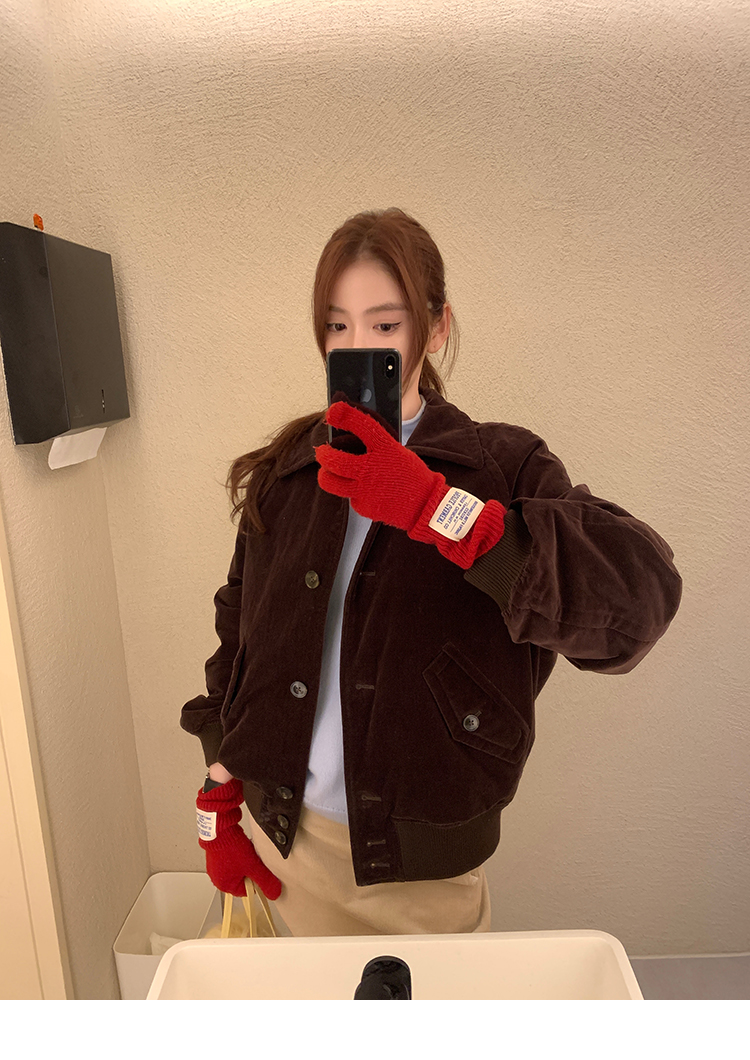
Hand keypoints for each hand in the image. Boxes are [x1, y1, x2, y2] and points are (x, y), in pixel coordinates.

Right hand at [196, 778, 281, 899]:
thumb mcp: (253, 866)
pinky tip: (242, 846)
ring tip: (247, 852)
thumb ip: (265, 881)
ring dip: (245, 861)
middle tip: (254, 861)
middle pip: (242, 879)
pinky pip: (232, 858)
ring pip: (238, 867)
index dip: (256, 882)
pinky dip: (238, 854)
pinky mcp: (217, 854)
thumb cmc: (231, 848)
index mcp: (224, 885)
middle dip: (250, 870)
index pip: (246, 891)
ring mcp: (216, 865)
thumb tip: (274, 893)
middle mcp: (217, 877)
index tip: (261, 873)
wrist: (220, 827)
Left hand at [315, 400, 507, 568]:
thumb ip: (377, 445)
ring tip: (328, 472)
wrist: (426, 506)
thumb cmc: (413, 476)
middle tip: (322, 451)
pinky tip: (364, 491)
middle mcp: (372, 468)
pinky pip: (349, 497)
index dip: (343, 415)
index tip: (332, 411)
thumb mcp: (398, 452)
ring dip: (325, 474)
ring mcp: (366, 489)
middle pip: (333, 459)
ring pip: (329, 481)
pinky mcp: (364, 507)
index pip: (361, 425)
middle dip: (323, 453)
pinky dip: (352, 493)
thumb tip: (351, 437)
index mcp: (385, 448)